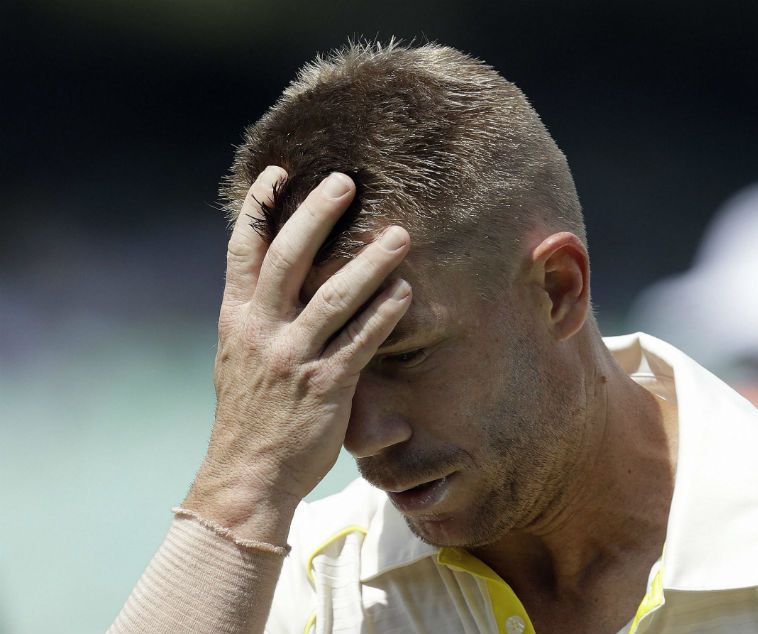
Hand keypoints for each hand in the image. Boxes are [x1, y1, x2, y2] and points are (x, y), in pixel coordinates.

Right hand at [183, 167, 410, 541]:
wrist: (248, 476)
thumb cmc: (250, 416)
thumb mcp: (238, 359)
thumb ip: (257, 317)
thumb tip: (274, 281)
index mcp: (237, 319)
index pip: (243, 250)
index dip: (259, 207)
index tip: (278, 171)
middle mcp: (262, 331)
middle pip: (288, 259)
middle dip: (315, 215)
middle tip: (344, 181)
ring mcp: (294, 358)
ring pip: (334, 297)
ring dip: (369, 262)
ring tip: (399, 234)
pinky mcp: (326, 386)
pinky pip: (361, 341)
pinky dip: (384, 314)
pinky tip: (405, 291)